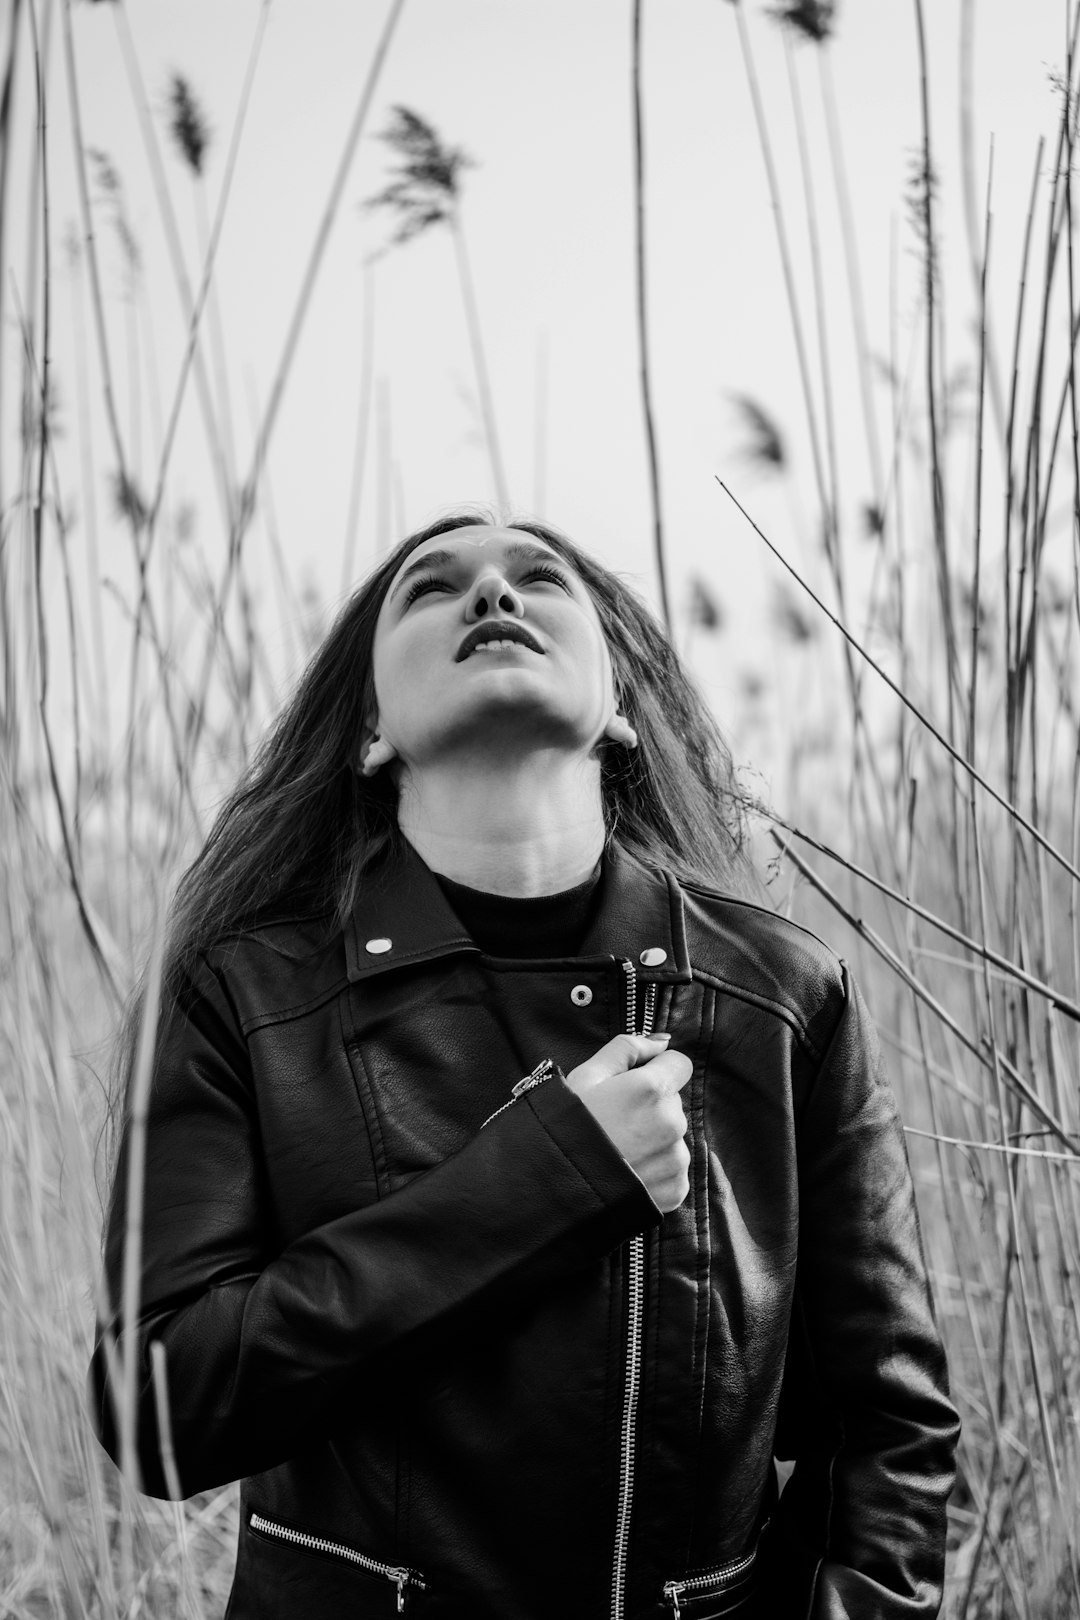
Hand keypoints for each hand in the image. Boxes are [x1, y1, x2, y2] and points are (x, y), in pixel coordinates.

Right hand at [564, 1034, 691, 1212]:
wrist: (554, 1185)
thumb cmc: (566, 1125)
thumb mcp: (587, 1076)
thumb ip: (628, 1048)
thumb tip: (662, 1041)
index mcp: (652, 1088)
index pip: (680, 1064)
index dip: (657, 1069)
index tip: (634, 1085)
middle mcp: (672, 1122)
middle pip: (673, 1102)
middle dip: (652, 1106)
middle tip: (615, 1121)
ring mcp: (675, 1158)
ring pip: (673, 1136)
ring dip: (654, 1139)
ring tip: (619, 1150)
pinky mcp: (675, 1189)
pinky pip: (674, 1169)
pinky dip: (656, 1170)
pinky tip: (628, 1172)